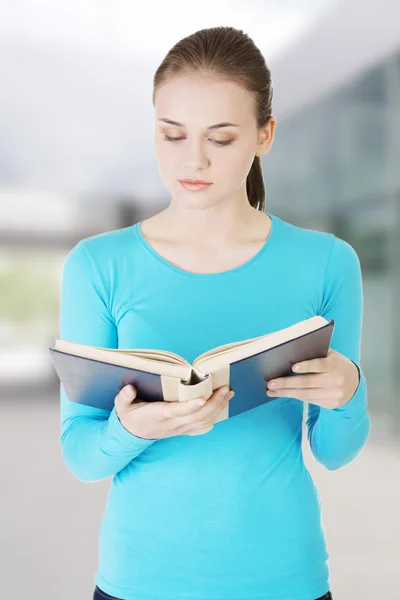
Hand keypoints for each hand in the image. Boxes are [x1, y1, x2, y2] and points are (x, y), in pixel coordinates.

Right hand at [114, 384, 234, 439]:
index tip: (203, 399)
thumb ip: (124, 397)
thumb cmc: (129, 415)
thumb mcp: (122, 406)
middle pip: (196, 417)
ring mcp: (179, 428)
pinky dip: (215, 416)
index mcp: (158, 416)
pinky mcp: (183, 430)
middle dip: (213, 403)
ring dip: (218, 408)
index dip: (190, 407)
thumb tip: (129, 389)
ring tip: (229, 393)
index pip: (176, 412)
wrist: (132, 434)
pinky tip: (223, 405)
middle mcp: (172, 424)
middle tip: (225, 388)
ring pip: (203, 421)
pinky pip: (203, 425)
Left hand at [266, 349, 359, 408]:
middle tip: (271, 382)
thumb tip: (289, 352)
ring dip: (286, 393)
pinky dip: (294, 396)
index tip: (293, 367)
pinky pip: (309, 400)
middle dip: (287, 383)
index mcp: (335, 364)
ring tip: (271, 391)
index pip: (320, 365)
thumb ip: (314, 353)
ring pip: (306, 394)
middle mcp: (336, 380)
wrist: (354, 382)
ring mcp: (334, 394)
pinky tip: (282, 394)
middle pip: (308, 383)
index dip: (307, 366)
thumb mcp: (330, 355)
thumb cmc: (335, 364)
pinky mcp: (331, 404)